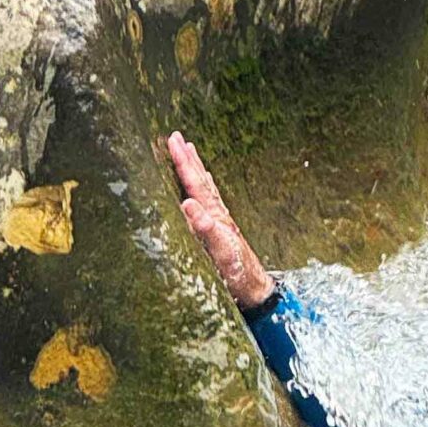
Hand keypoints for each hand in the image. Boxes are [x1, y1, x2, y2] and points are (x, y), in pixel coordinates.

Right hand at [166, 132, 275, 311]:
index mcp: (215, 216)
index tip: (172, 141)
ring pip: (205, 188)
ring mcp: (221, 221)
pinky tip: (201, 188)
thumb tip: (187, 204)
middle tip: (176, 137)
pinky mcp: (221, 231)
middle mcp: (218, 214)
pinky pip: (209, 202)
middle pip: (201, 180)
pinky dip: (203, 188)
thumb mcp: (220, 252)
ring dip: (196, 169)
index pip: (195, 184)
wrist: (255, 289)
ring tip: (189, 152)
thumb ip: (205, 229)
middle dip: (188, 159)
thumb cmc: (237, 274)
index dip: (183, 162)